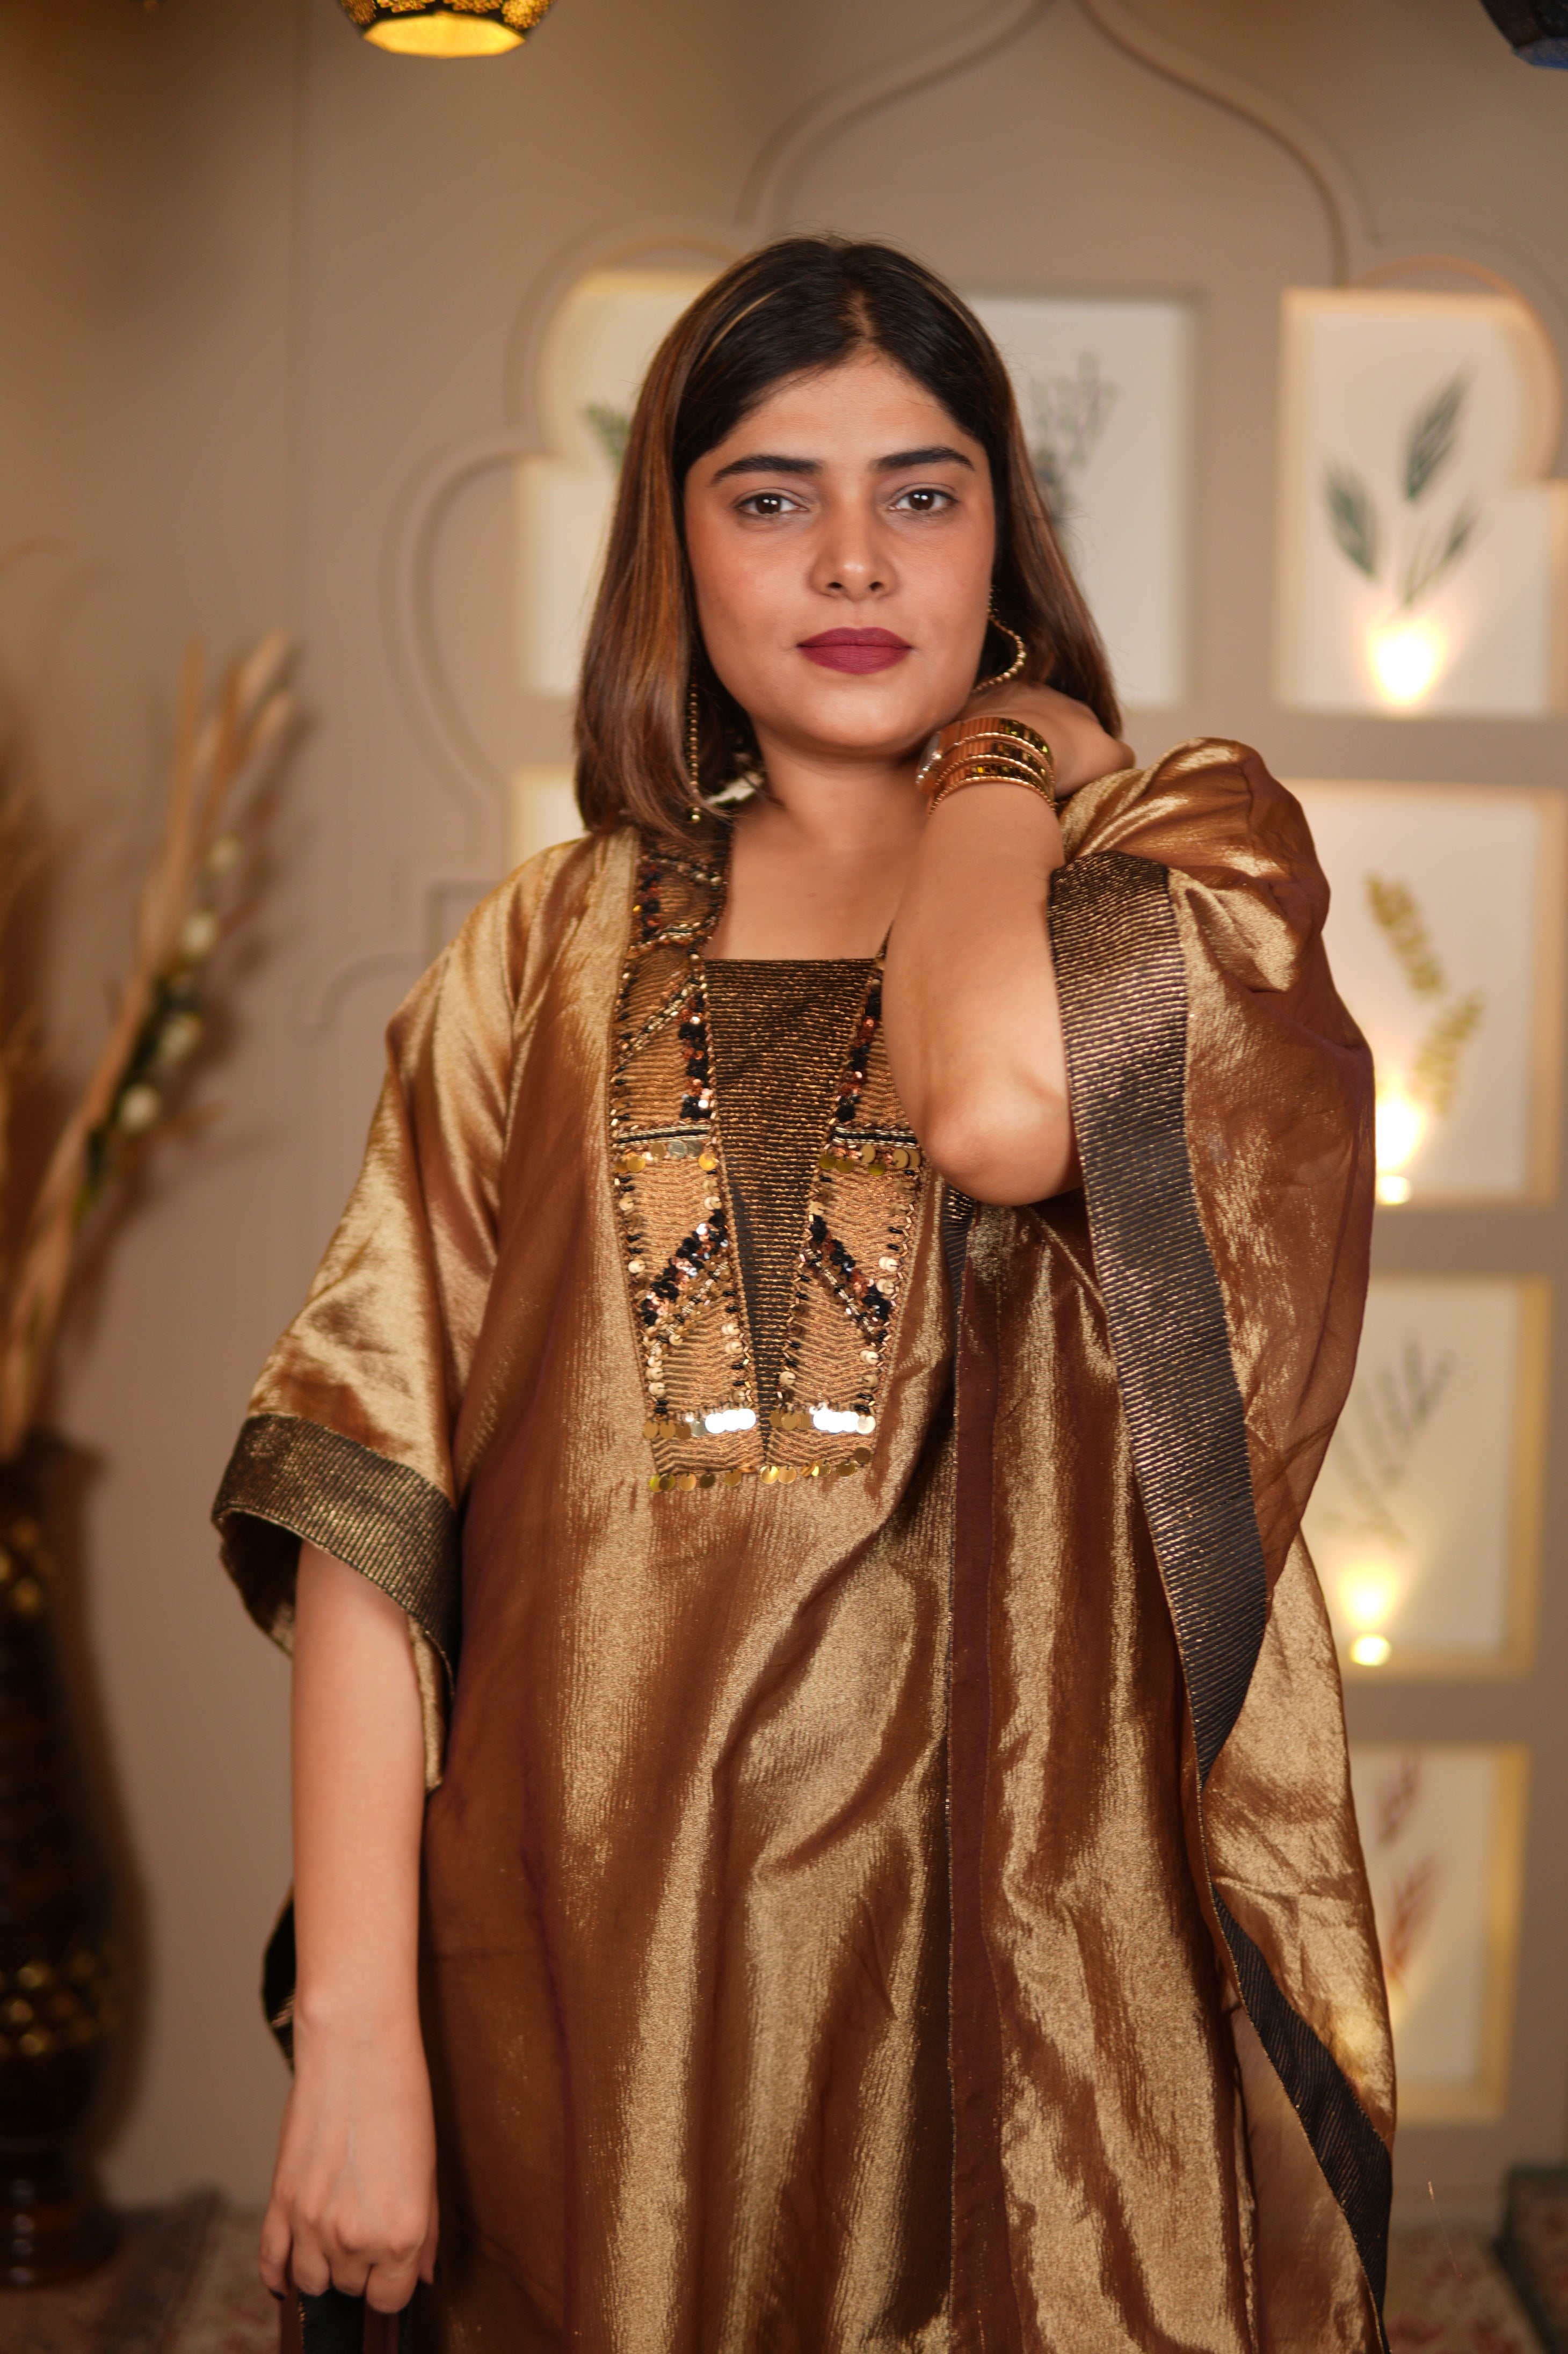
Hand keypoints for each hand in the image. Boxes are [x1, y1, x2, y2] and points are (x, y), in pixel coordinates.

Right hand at [259, 2010, 437, 2313]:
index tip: (393, 2268)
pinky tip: (289, 2274)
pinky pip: (271, 2263)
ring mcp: (312, 2223)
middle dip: (362, 2267)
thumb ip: (427, 2232)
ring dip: (326, 2267)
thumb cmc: (402, 2099)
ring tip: (339, 2235)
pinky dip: (279, 2275)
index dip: (393, 2285)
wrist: (356, 2050)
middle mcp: (355, 2238)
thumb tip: (424, 2275)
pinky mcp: (280, 2202)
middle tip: (370, 2227)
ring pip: (312, 2282)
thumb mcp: (430, 2170)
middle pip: (352, 2288)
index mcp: (400, 2235)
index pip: (390, 2300)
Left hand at [957, 679, 1133, 796]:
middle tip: (1034, 768)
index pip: (1082, 721)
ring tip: (1003, 765)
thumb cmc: (1066, 755)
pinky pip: (973, 723)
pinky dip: (977, 738)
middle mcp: (1038, 693)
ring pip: (1007, 717)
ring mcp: (1001, 697)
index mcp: (1074, 705)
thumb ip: (1122, 754)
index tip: (1069, 770)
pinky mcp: (969, 709)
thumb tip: (1122, 757)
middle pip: (1042, 716)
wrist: (1012, 750)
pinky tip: (977, 759)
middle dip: (1039, 737)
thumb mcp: (1111, 758)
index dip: (1077, 746)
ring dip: (1006, 735)